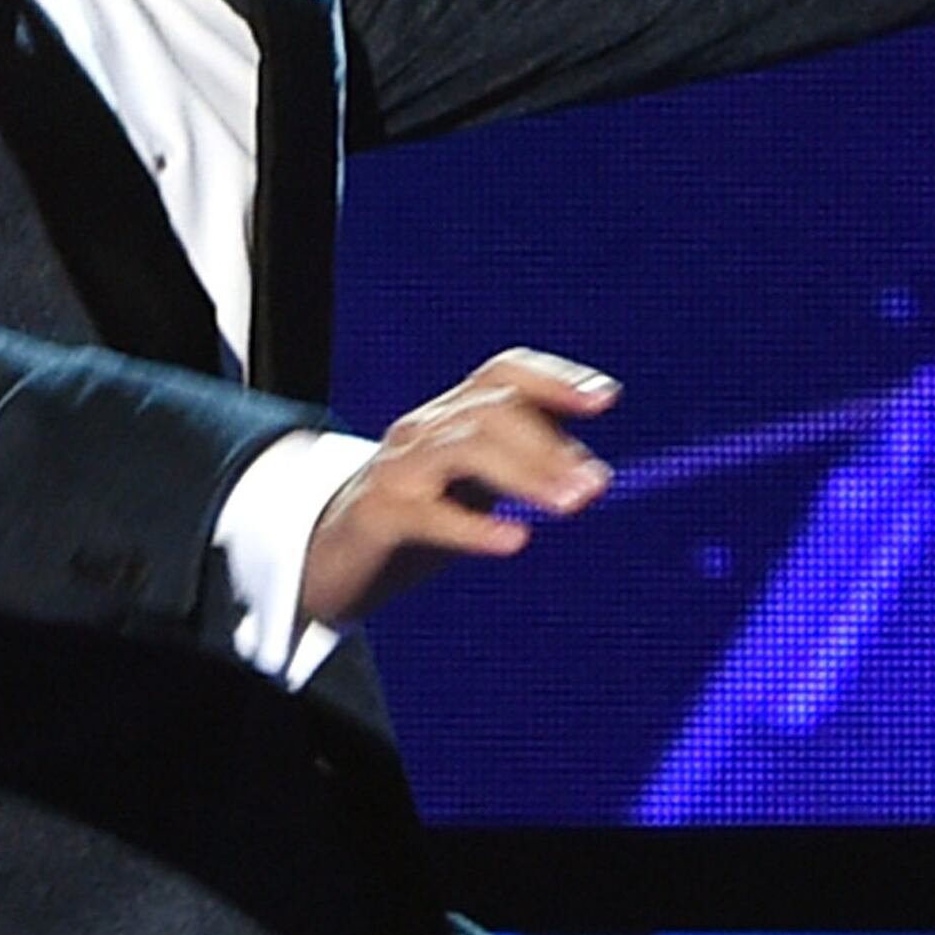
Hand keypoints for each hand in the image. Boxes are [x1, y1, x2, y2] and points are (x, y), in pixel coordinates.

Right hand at [298, 349, 618, 629]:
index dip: (554, 379)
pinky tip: (515, 540)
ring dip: (526, 473)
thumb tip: (590, 473)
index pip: (503, 373)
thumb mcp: (471, 485)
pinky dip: (475, 525)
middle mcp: (422, 430)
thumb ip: (521, 469)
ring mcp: (397, 470)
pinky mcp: (377, 516)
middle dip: (549, 444)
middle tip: (595, 486)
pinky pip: (428, 514)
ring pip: (464, 449)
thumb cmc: (413, 518)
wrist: (330, 561)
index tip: (605, 399)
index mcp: (449, 414)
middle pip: (490, 411)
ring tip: (571, 504)